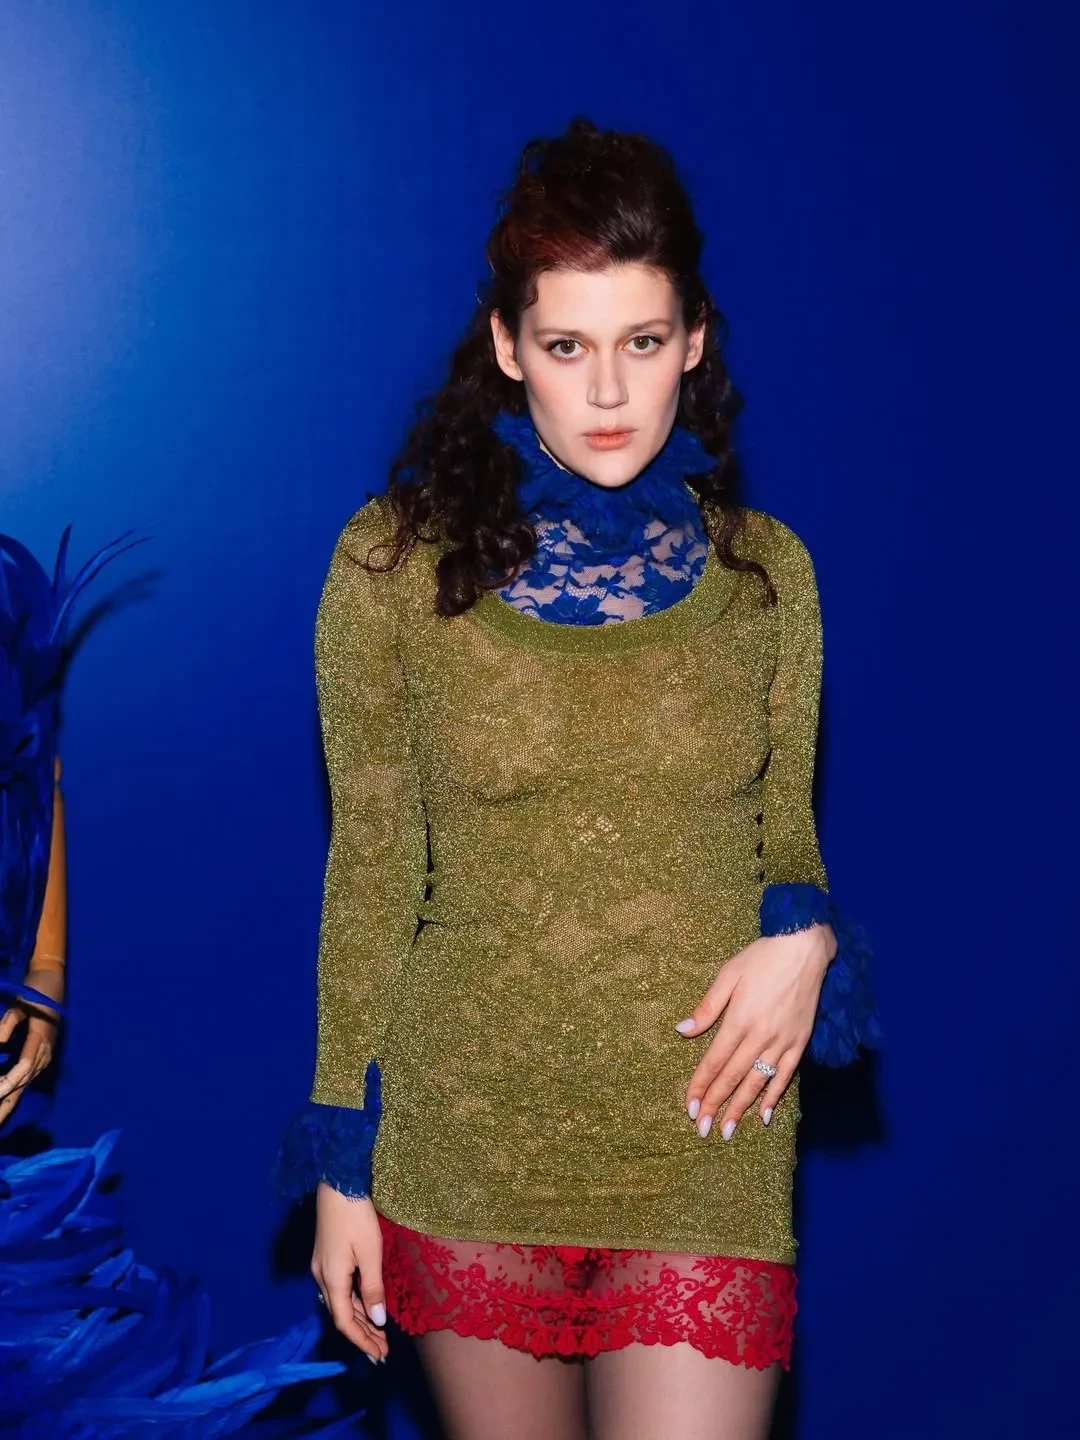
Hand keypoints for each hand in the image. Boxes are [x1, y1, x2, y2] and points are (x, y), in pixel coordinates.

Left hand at [0, 966, 64, 1125]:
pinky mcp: (41, 1056)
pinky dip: (15, 1094)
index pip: (23, 1068)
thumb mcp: (20, 1004)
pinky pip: (27, 1080)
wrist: (53, 982)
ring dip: (9, 1103)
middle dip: (6, 1104)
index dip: (7, 1083)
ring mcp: (44, 1056)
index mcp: (40, 1040)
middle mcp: (44, 1052)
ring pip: (25, 1085)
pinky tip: (6, 1104)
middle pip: (23, 1084)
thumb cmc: (35, 990)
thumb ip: (8, 1023)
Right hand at [313, 1183, 388, 1363]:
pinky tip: (367, 1308)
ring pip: (341, 1303)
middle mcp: (322, 1277)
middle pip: (342, 1315)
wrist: (338, 1184)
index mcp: (332, 1279)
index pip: (345, 1321)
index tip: (380, 1355)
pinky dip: (355, 1303)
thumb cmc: (356, 1216)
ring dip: (359, 1320)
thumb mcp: (370, 1253)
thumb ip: (373, 1288)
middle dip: (362, 1335)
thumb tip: (377, 1321)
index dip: (362, 1340)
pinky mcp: (326, 1258)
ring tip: (378, 1335)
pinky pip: (340, 1290)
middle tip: (382, 1352)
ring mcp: (322, 1267)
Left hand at [676, 924, 835, 1139]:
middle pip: (733, 1077)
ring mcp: (782, 1041)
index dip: (701, 1085)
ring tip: (727, 1130)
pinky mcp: (800, 1042)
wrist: (803, 947)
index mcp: (739, 1019)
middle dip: (716, 1104)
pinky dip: (775, 1096)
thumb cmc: (761, 958)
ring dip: (741, 1108)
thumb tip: (682, 1031)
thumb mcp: (728, 975)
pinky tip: (765, 1115)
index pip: (714, 1061)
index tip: (690, 1107)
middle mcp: (760, 1035)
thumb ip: (707, 1008)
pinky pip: (785, 1075)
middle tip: (702, 1129)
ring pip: (758, 1081)